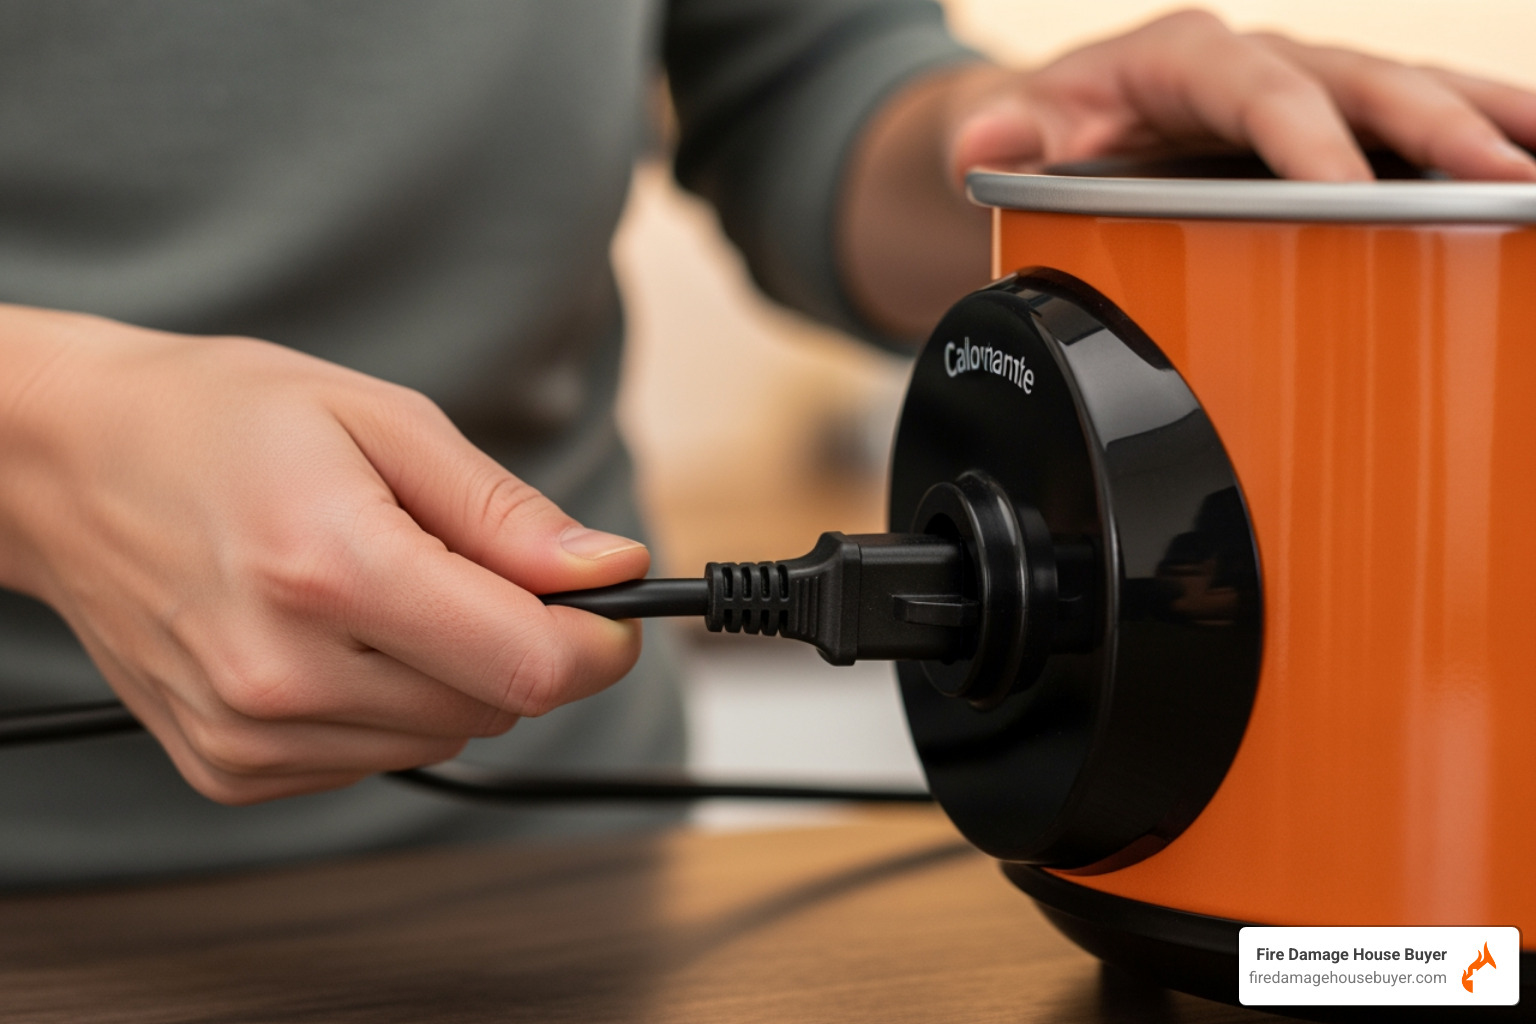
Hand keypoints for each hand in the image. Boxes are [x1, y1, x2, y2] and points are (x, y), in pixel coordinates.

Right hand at [0, 305, 647, 803]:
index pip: (528, 665)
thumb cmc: (220, 421)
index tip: (610, 607)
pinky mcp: (231, 768)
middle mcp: (284, 672)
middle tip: (465, 563)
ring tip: (380, 585)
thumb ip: (505, 514)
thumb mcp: (383, 420)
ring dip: (451, 671)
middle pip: (497, 706)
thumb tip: (609, 570)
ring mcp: (250, 734)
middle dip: (520, 641)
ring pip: (444, 737)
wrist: (68, 465)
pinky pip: (376, 756)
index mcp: (331, 568)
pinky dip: (389, 702)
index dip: (598, 641)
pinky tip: (335, 634)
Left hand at [947, 8, 1535, 183]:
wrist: (1074, 116)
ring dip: (1487, 126)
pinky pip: (1413, 123)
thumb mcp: (1022, 127)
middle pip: (1357, 85)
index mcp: (1188, 56)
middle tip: (1501, 179)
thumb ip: (1006, 135)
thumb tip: (981, 145)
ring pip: (1410, 95)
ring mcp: (1308, 88)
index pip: (1256, 88)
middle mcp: (1262, 62)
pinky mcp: (1333, 121)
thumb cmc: (1059, 123)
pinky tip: (1530, 166)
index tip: (1344, 186)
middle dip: (1432, 131)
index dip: (1304, 135)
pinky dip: (1480, 134)